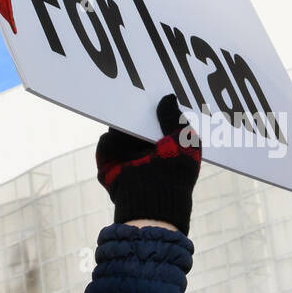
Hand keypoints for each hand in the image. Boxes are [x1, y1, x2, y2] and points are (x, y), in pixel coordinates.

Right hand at [95, 95, 200, 236]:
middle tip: (136, 94)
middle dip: (136, 111)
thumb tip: (168, 98)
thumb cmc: (176, 174)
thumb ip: (175, 119)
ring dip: (123, 123)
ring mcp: (126, 159)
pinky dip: (111, 139)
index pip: (159, 124)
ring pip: (120, 131)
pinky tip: (120, 137)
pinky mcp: (109, 165)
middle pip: (136, 124)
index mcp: (167, 150)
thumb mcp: (185, 142)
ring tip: (127, 111)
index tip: (157, 93)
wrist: (153, 199)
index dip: (158, 110)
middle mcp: (146, 154)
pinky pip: (106, 143)